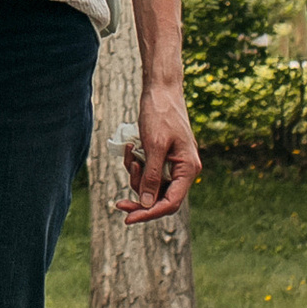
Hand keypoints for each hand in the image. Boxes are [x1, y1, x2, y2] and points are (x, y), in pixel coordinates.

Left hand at [122, 80, 201, 222]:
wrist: (160, 89)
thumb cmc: (160, 114)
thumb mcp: (154, 146)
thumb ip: (151, 176)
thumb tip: (146, 204)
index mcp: (188, 169)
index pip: (170, 202)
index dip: (149, 213)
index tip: (128, 218)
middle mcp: (184, 170)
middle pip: (161, 198)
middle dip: (139, 198)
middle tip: (118, 203)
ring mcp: (173, 164)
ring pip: (151, 185)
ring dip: (136, 176)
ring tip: (130, 155)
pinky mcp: (163, 157)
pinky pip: (148, 171)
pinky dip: (136, 165)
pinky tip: (130, 149)